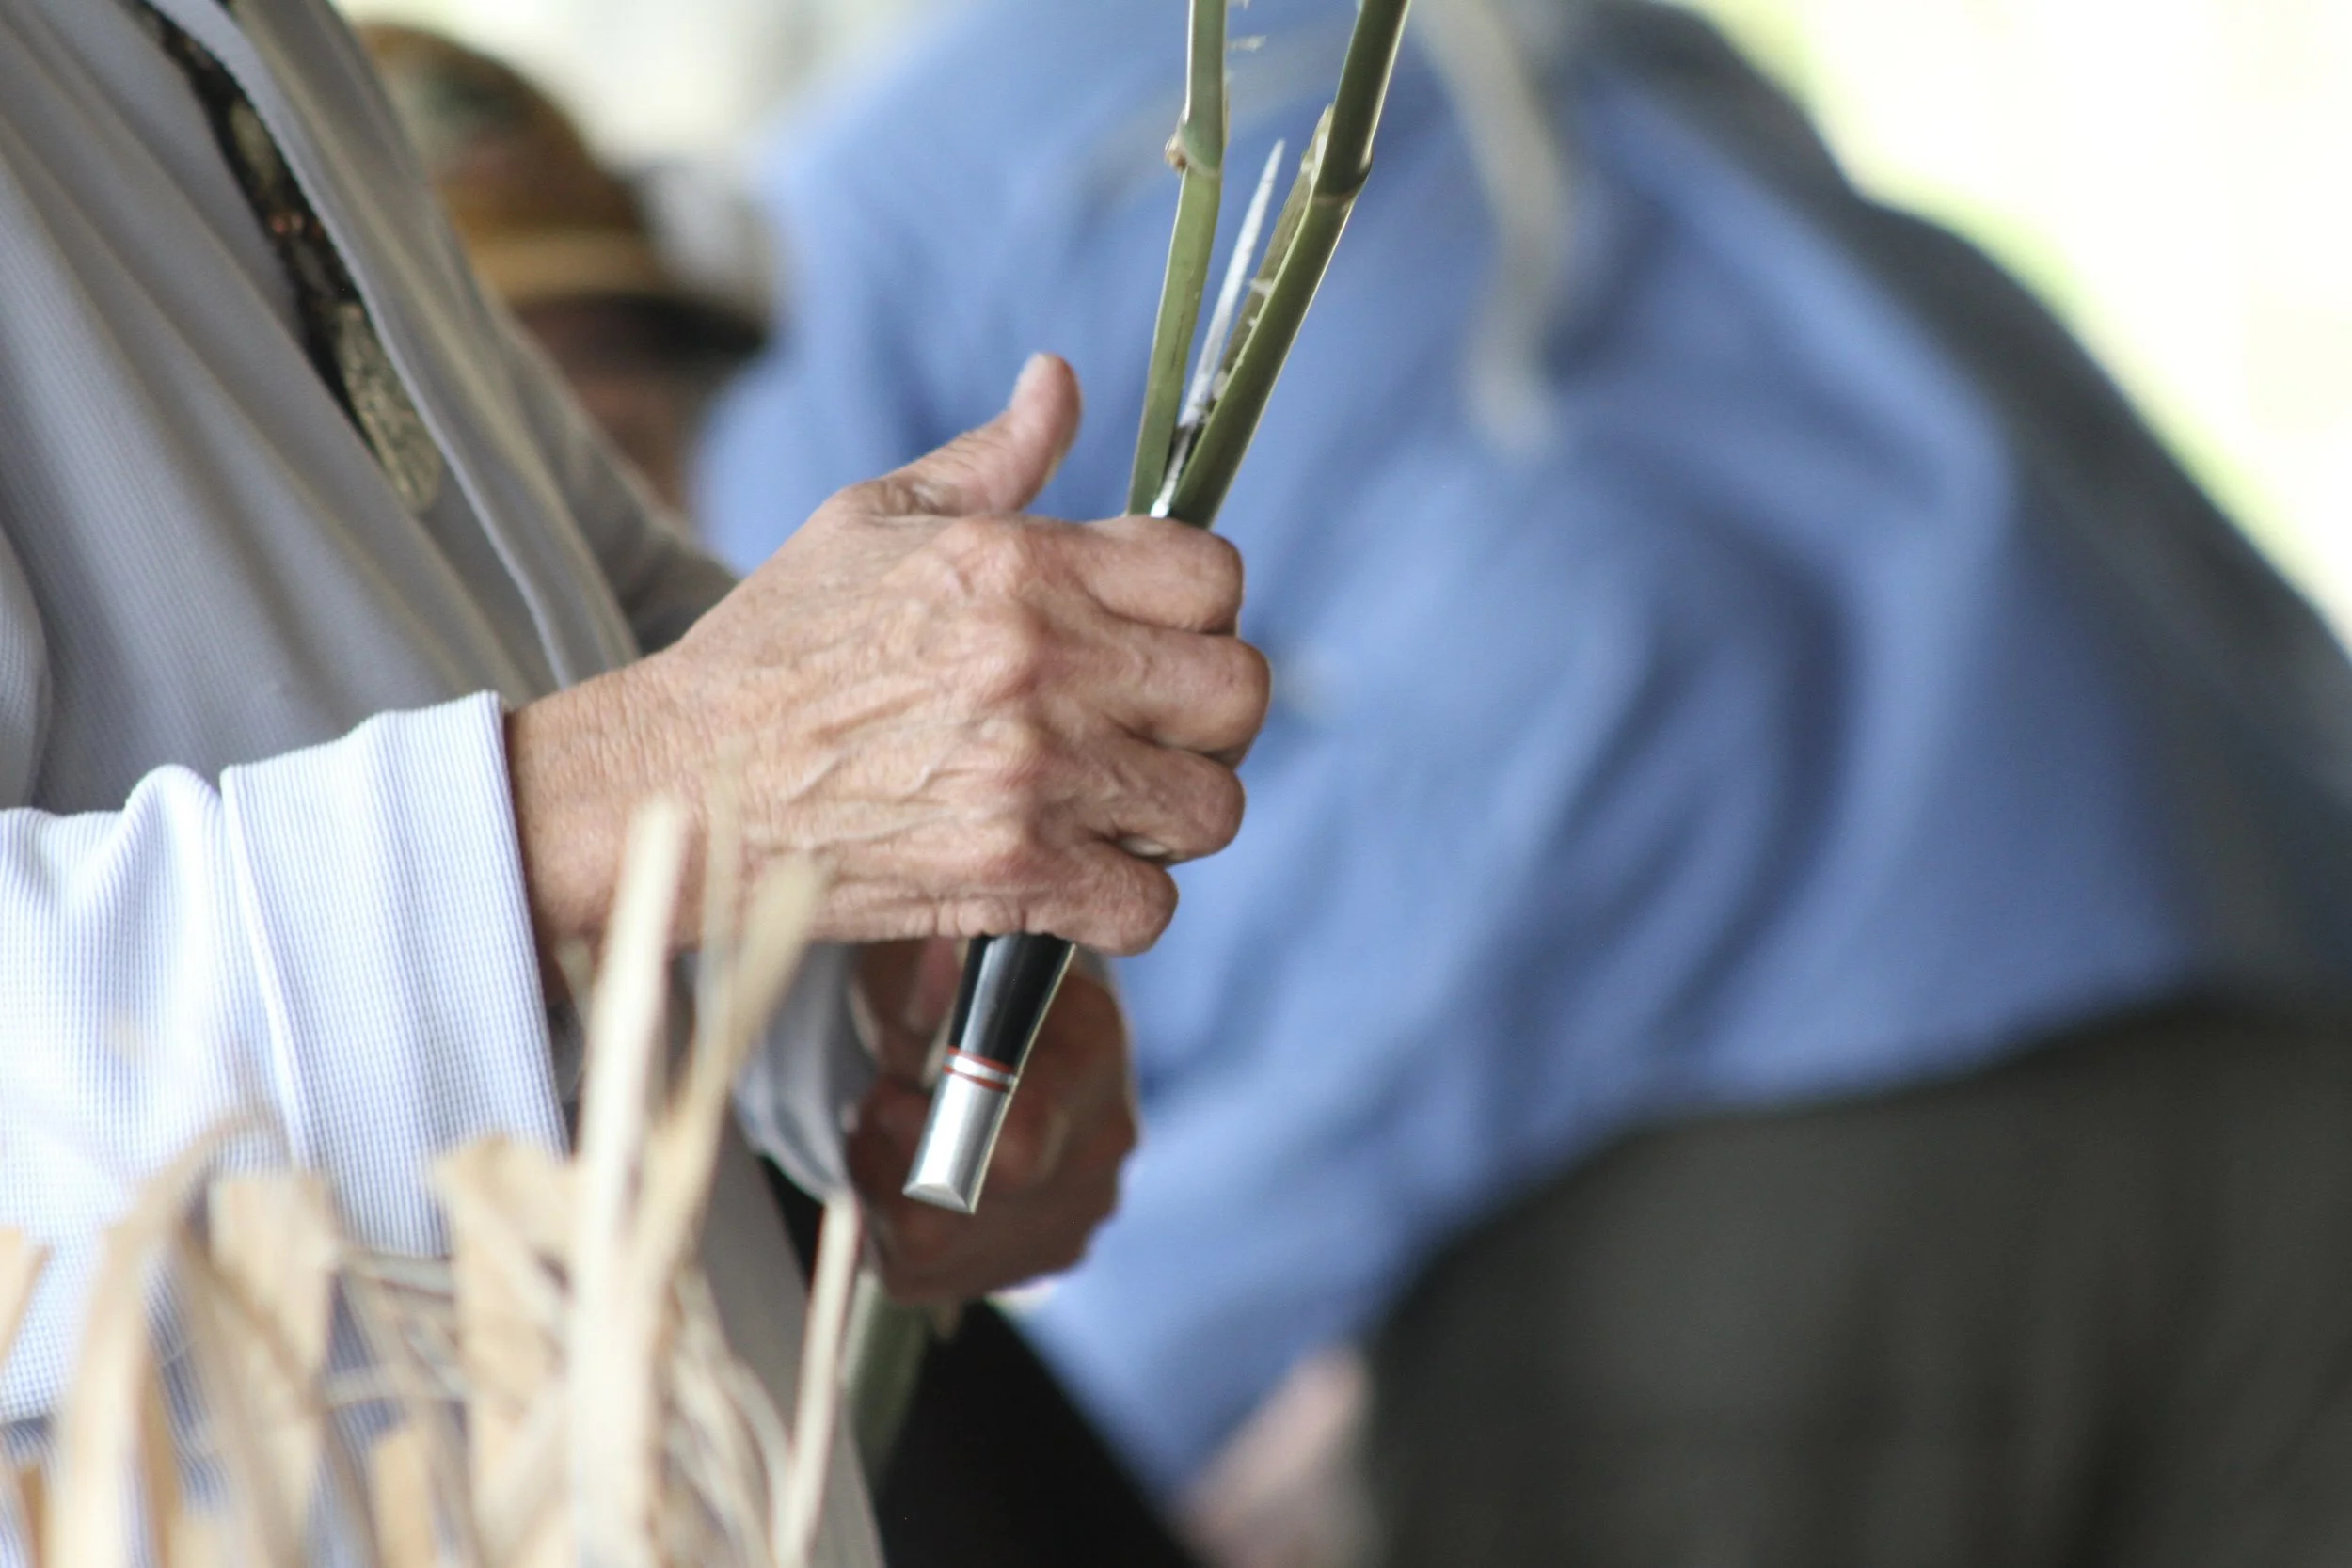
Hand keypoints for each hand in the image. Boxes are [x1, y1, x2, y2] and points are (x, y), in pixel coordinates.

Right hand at [508, 354, 1268, 966]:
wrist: (684, 786)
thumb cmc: (773, 649)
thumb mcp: (869, 520)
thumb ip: (990, 458)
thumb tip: (1061, 381)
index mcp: (1019, 564)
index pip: (1212, 574)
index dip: (1203, 606)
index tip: (1160, 634)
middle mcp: (1042, 666)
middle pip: (1239, 693)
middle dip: (1209, 714)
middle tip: (1151, 726)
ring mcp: (1034, 778)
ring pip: (1210, 808)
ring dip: (1175, 813)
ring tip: (1115, 805)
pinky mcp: (1012, 878)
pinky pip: (1150, 909)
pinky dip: (1127, 904)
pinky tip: (1079, 875)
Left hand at [844, 938, 1135, 1299]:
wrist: (998, 1030)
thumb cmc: (950, 984)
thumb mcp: (916, 955)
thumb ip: (917, 976)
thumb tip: (934, 969)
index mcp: (1091, 1042)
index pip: (1019, 1139)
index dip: (926, 1131)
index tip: (890, 1092)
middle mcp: (1106, 1139)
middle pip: (960, 1210)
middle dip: (889, 1158)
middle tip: (882, 1104)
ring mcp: (1083, 1209)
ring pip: (930, 1250)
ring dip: (879, 1190)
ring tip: (892, 1131)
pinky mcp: (1045, 1257)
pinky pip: (921, 1275)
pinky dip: (886, 1227)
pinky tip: (906, 1173)